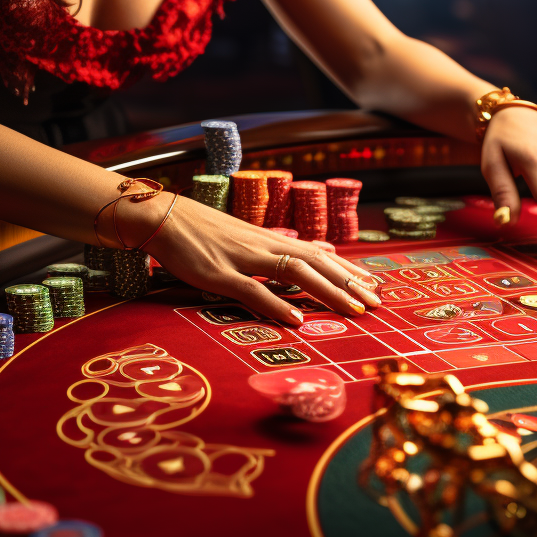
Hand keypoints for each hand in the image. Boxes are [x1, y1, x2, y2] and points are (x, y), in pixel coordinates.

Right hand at [124, 193, 381, 326]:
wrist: (159, 216)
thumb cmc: (198, 230)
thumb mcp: (240, 238)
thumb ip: (271, 250)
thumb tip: (304, 256)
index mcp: (267, 240)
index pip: (317, 253)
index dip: (347, 270)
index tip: (373, 286)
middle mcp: (262, 245)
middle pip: (315, 262)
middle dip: (348, 283)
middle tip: (377, 302)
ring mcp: (241, 258)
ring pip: (294, 272)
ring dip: (327, 292)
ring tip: (353, 310)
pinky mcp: (218, 274)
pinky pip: (252, 289)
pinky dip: (276, 304)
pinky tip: (296, 320)